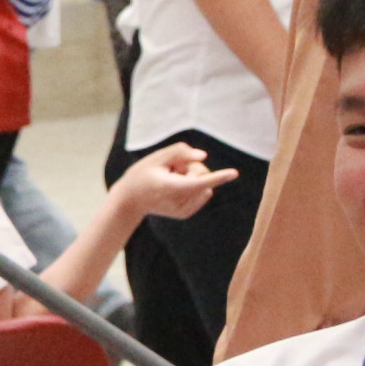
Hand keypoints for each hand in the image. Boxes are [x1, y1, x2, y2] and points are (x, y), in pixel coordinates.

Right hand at [109, 141, 238, 225]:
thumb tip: (204, 156)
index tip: (234, 173)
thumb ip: (180, 152)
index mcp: (169, 187)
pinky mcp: (185, 214)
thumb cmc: (142, 174)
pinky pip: (202, 194)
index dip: (217, 176)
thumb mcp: (156, 157)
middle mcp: (178, 202)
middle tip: (172, 169)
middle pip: (202, 176)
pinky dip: (193, 187)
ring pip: (204, 185)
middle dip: (193, 168)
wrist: (130, 200)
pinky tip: (175, 188)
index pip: (197, 181)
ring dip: (192, 178)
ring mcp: (182, 210)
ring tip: (171, 179)